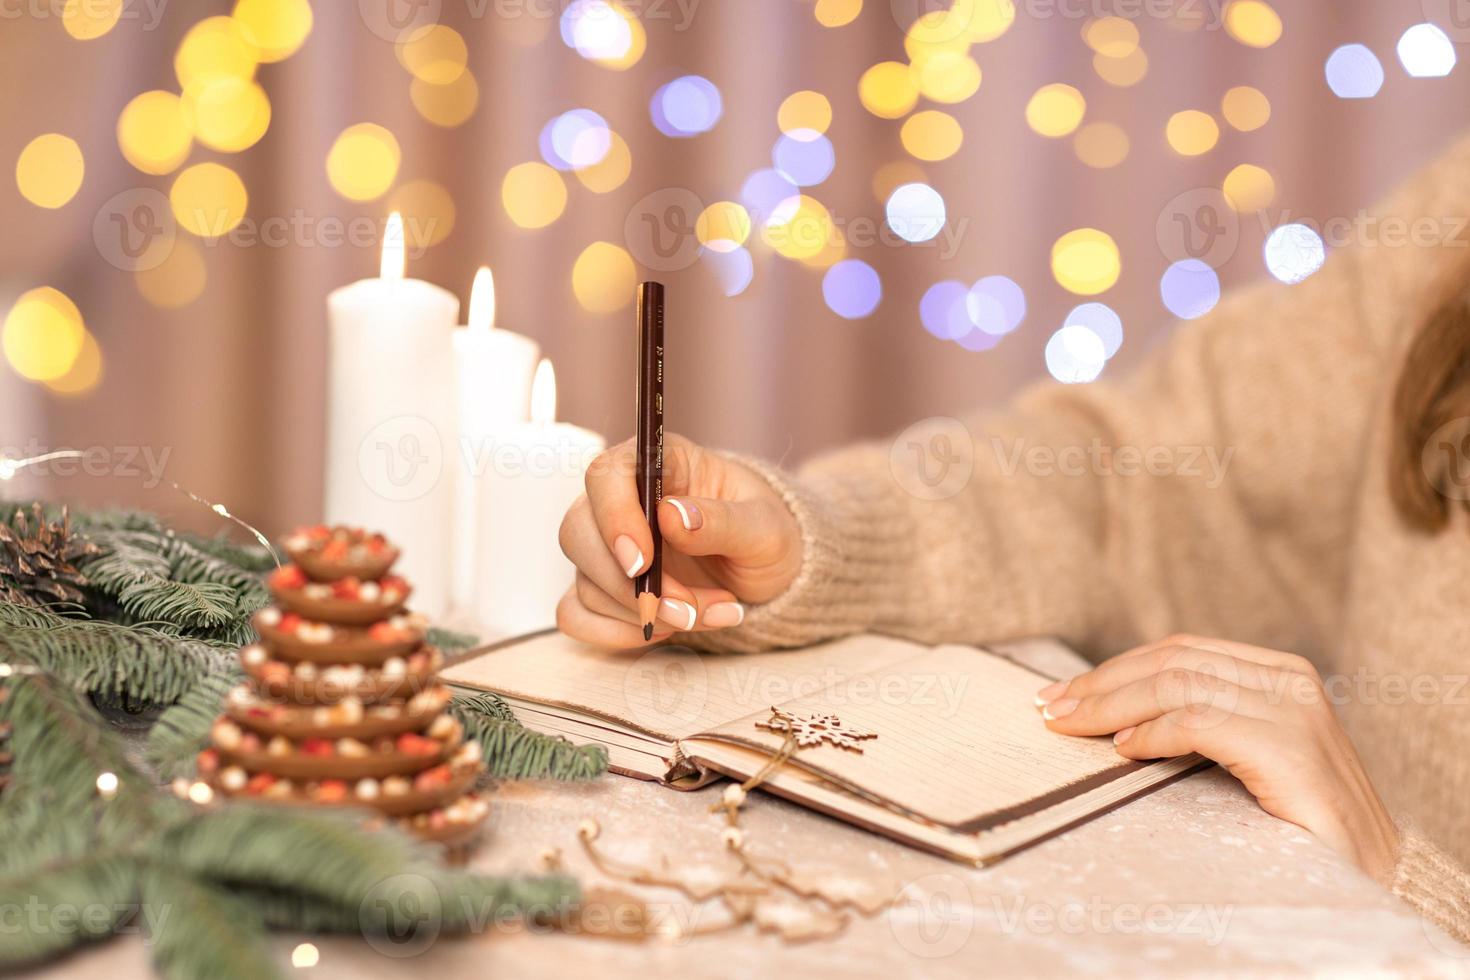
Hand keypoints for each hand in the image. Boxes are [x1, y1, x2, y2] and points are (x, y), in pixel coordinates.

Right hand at [556, 433, 801, 647]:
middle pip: (578, 534)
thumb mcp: (765, 527)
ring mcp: (606, 548)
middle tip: (690, 610)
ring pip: (585, 583)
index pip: (605, 475)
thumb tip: (672, 515)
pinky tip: (668, 630)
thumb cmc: (765, 534)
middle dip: (631, 586)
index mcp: (659, 465)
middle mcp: (621, 501)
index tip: (643, 563)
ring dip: (645, 614)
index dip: (613, 518)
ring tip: (711, 613)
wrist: (767, 571)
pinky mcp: (603, 589)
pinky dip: (620, 633)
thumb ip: (723, 521)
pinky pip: (579, 617)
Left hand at [1035, 634, 1400, 881]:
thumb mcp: (1245, 754)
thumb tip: (1111, 714)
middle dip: (1101, 682)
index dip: (1113, 668)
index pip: (1179, 651)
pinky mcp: (1288, 747)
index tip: (1061, 693)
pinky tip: (1123, 751)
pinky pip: (1199, 722)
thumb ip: (1200, 721)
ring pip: (1177, 684)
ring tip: (1071, 726)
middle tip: (1049, 707)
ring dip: (1112, 704)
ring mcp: (1293, 710)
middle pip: (1171, 660)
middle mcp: (1289, 680)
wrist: (1369, 873)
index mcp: (1278, 671)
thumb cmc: (1294, 820)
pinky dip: (1152, 733)